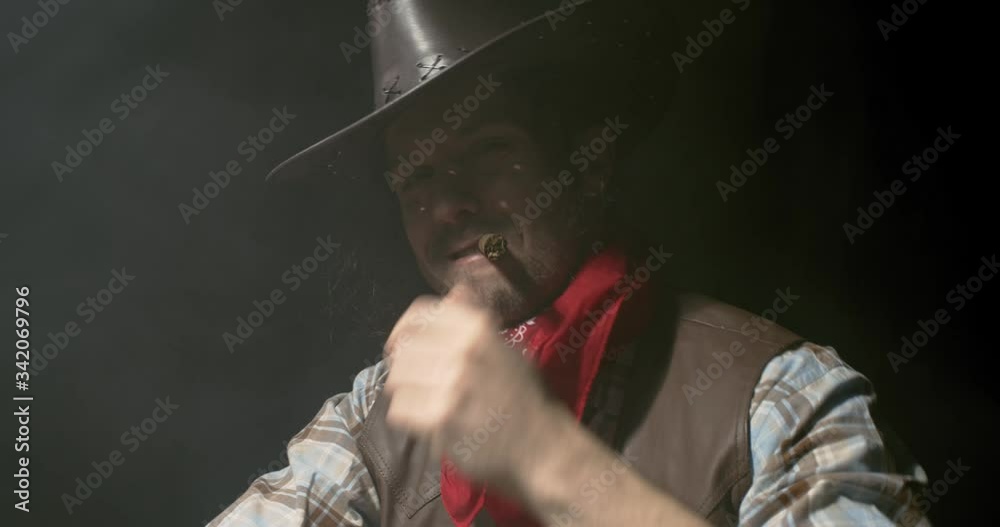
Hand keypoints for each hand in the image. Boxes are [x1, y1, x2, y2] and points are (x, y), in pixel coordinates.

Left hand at [382, 283, 560, 495]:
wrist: (540, 444)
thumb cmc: (522, 394)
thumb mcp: (505, 346)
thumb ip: (476, 318)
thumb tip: (456, 289)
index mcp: (478, 327)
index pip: (420, 313)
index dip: (405, 327)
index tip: (403, 342)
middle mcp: (464, 349)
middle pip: (404, 347)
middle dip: (404, 364)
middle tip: (416, 379)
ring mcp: (452, 384)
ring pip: (397, 377)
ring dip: (403, 389)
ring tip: (419, 398)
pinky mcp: (442, 418)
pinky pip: (400, 408)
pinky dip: (406, 414)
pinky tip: (423, 417)